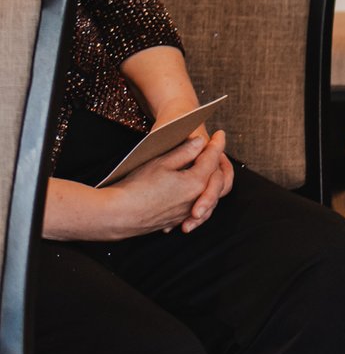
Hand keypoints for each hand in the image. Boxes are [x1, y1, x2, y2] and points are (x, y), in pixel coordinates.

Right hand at [107, 130, 231, 237]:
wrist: (117, 215)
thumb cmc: (137, 187)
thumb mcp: (161, 163)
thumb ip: (184, 152)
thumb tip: (200, 142)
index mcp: (196, 182)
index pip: (212, 158)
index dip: (217, 144)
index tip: (219, 134)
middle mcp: (197, 198)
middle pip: (217, 178)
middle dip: (218, 162)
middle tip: (214, 149)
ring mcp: (187, 211)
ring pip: (209, 195)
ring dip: (211, 181)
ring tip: (208, 169)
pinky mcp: (176, 219)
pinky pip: (195, 207)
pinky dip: (198, 197)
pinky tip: (191, 189)